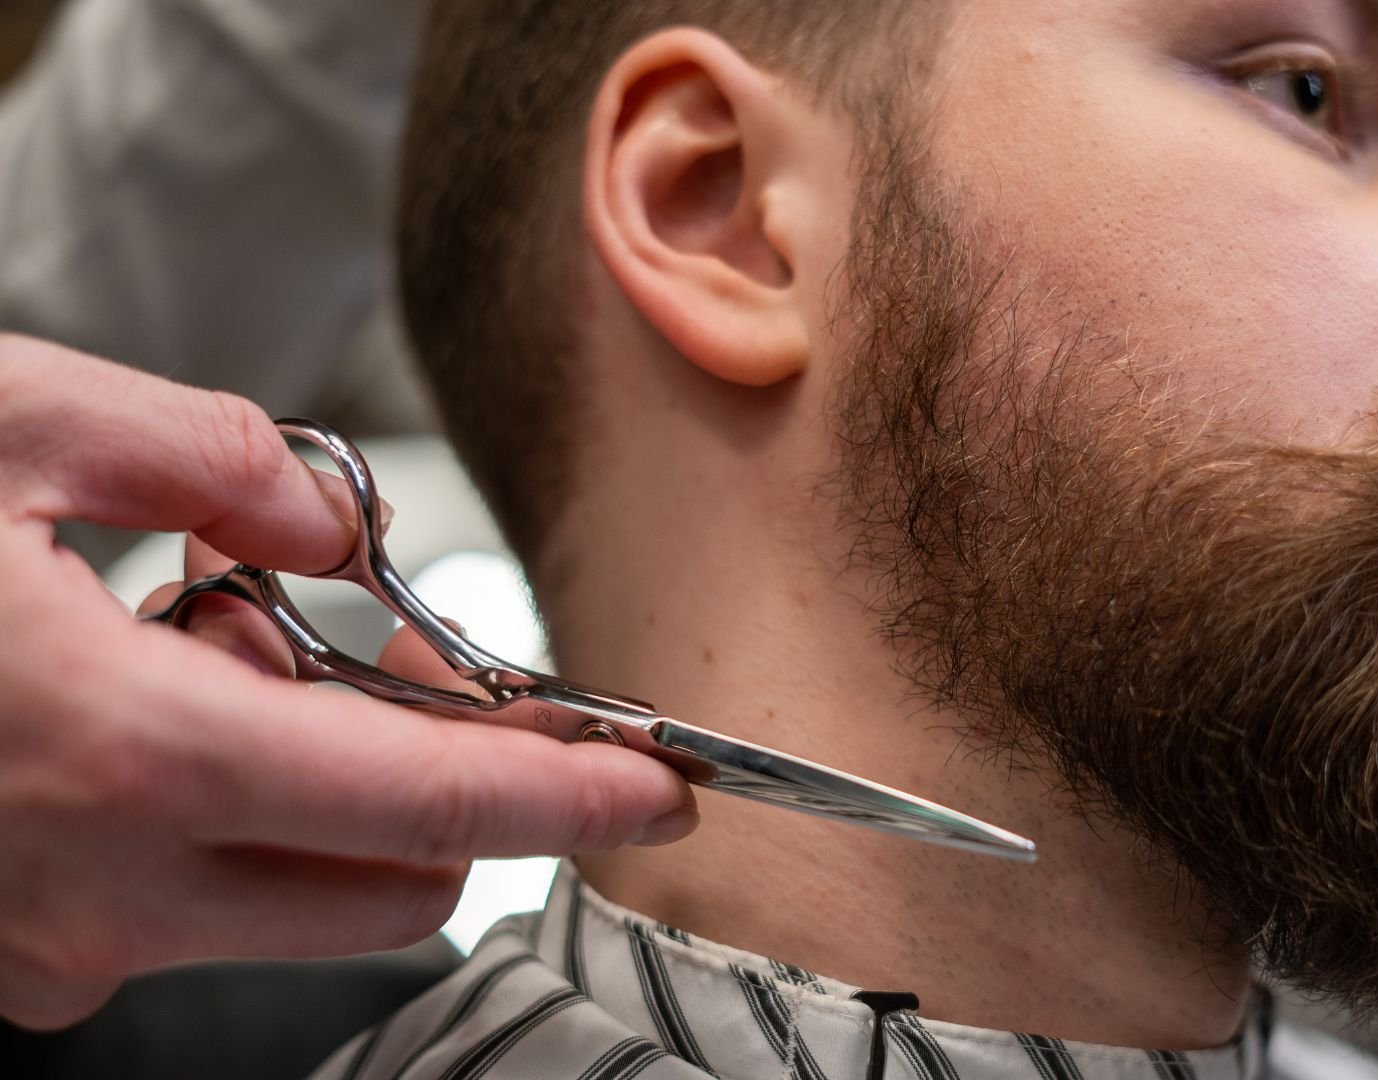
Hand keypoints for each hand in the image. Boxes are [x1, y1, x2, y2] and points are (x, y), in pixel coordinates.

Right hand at [0, 337, 697, 1030]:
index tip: (653, 787)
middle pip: (383, 885)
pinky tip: (119, 706)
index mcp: (123, 753)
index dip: (565, 800)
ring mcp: (42, 938)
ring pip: (283, 901)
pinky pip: (171, 906)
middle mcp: (92, 886)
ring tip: (175, 643)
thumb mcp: (16, 421)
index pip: (425, 810)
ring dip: (302, 792)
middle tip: (337, 643)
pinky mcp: (4, 950)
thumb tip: (333, 523)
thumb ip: (216, 459)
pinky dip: (206, 820)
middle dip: (421, 781)